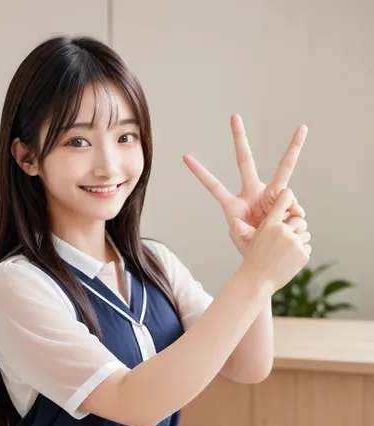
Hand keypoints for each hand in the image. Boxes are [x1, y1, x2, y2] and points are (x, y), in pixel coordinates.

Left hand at [183, 114, 307, 253]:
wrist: (272, 253)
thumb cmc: (252, 247)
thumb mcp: (241, 239)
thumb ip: (240, 230)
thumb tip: (246, 219)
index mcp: (234, 204)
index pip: (214, 186)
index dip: (200, 173)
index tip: (185, 157)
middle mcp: (253, 193)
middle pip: (245, 161)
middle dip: (239, 139)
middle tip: (233, 116)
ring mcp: (271, 194)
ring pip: (285, 170)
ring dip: (292, 167)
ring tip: (284, 221)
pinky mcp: (288, 201)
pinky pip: (295, 204)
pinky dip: (295, 217)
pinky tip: (291, 227)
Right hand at [241, 189, 310, 293]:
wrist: (256, 279)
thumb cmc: (254, 258)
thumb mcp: (256, 237)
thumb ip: (272, 225)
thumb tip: (288, 215)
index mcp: (269, 224)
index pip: (282, 201)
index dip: (287, 196)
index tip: (288, 194)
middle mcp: (283, 230)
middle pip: (300, 220)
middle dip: (296, 227)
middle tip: (287, 238)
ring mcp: (294, 242)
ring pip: (305, 234)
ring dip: (299, 241)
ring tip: (285, 252)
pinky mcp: (302, 254)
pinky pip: (307, 247)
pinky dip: (300, 253)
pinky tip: (288, 260)